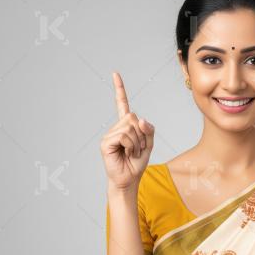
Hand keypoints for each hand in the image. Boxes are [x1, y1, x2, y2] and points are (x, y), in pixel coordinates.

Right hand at [100, 72, 154, 191]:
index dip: (119, 90)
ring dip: (137, 142)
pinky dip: (130, 145)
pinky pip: (124, 136)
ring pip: (130, 127)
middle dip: (141, 134)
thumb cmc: (136, 163)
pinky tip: (126, 154)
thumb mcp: (149, 144)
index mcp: (125, 126)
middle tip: (137, 148)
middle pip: (133, 117)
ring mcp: (109, 134)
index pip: (122, 105)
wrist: (128, 179)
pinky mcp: (106, 142)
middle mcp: (116, 128)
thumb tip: (139, 118)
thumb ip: (148, 129)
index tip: (115, 74)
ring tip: (132, 153)